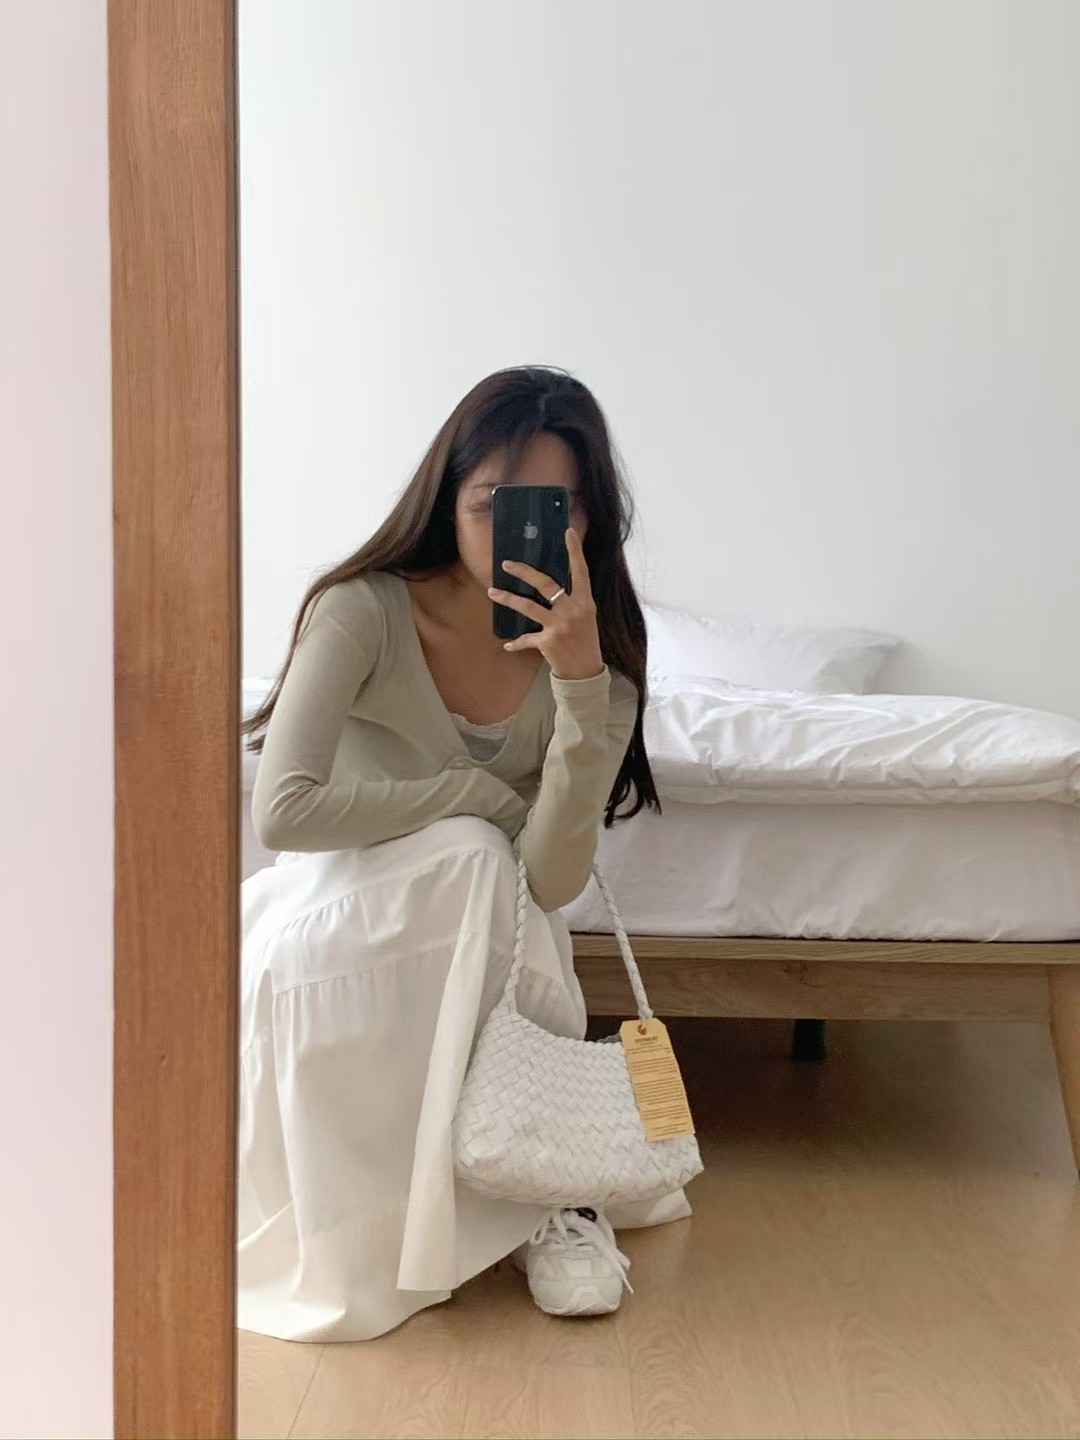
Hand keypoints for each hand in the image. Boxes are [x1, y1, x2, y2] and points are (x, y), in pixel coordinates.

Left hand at [489, 529, 604, 680]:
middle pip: (545, 584)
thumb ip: (573, 600)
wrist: (585, 671)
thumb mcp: (586, 616)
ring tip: (492, 592)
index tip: (567, 532)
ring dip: (508, 599)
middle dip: (524, 572)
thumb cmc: (586, 641)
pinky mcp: (547, 642)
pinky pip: (526, 639)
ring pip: (528, 607)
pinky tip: (507, 645)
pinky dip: (516, 643)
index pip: (581, 571)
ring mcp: (559, 626)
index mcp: (585, 602)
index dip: (574, 551)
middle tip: (507, 564)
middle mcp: (572, 611)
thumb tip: (553, 584)